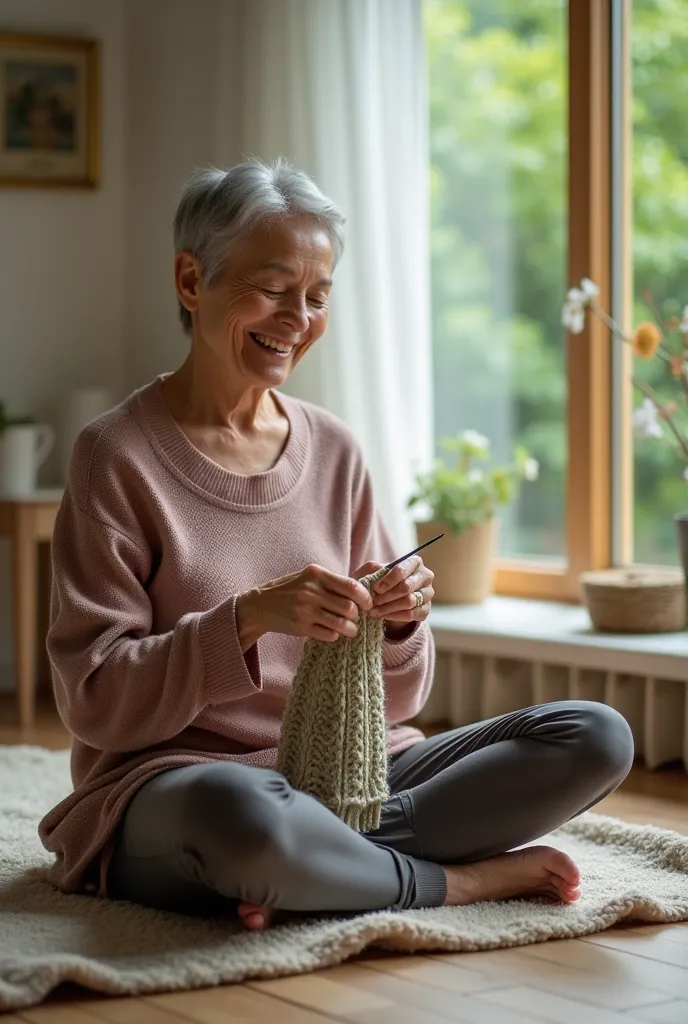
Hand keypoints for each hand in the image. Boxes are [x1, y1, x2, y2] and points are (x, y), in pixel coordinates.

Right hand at [237, 564, 372, 644]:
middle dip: (357, 616)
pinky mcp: (301, 627)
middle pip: (349, 607)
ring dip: (351, 629)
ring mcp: (306, 610)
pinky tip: (333, 632)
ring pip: (341, 624)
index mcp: (316, 574)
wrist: (260, 605)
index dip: (365, 598)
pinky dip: (336, 635)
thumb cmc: (291, 589)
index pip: (352, 586)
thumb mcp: (309, 577)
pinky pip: (329, 635)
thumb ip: (332, 582)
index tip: (368, 604)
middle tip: (356, 618)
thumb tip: (361, 591)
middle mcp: (311, 591)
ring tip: (350, 629)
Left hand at [352, 556, 433, 625]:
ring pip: (409, 602)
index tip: (376, 588)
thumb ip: (373, 568)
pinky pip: (411, 614)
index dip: (388, 580)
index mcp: (414, 562)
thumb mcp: (375, 570)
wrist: (390, 597)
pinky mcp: (426, 609)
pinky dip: (395, 616)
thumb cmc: (383, 579)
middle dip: (388, 595)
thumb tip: (376, 576)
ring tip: (375, 610)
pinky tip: (383, 615)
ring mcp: (428, 593)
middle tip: (374, 601)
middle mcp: (425, 576)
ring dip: (389, 607)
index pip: (402, 570)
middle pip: (406, 587)